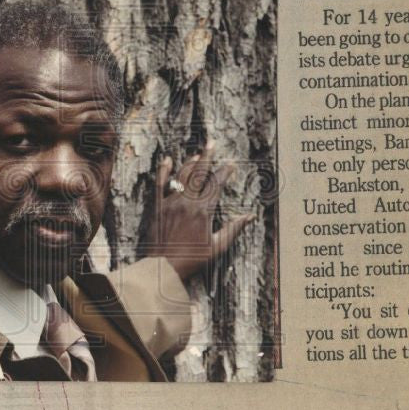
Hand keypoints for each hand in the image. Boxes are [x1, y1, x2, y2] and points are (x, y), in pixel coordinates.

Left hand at [143, 141, 254, 280]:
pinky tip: (168, 159)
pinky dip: (163, 170)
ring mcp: (171, 202)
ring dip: (190, 162)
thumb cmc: (192, 259)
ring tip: (197, 152)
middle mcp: (187, 202)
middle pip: (199, 174)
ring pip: (182, 176)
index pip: (216, 185)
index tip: (230, 164)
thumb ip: (234, 229)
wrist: (164, 267)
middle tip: (212, 142)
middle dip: (207, 156)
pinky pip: (159, 184)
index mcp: (203, 211)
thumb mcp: (218, 246)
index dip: (225, 173)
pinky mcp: (158, 207)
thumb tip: (250, 216)